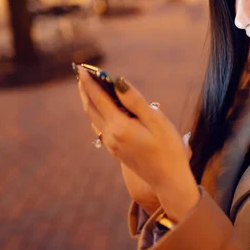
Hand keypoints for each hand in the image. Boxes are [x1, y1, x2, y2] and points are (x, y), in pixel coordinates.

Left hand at [77, 66, 199, 222]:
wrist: (168, 180)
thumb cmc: (168, 148)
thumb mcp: (156, 120)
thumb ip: (134, 100)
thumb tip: (118, 81)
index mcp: (119, 127)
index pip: (99, 98)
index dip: (89, 82)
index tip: (81, 68)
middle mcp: (110, 136)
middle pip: (91, 108)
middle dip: (85, 89)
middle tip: (81, 73)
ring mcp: (111, 145)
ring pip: (94, 118)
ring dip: (90, 101)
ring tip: (88, 86)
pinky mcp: (115, 150)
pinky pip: (100, 126)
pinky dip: (97, 112)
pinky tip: (101, 107)